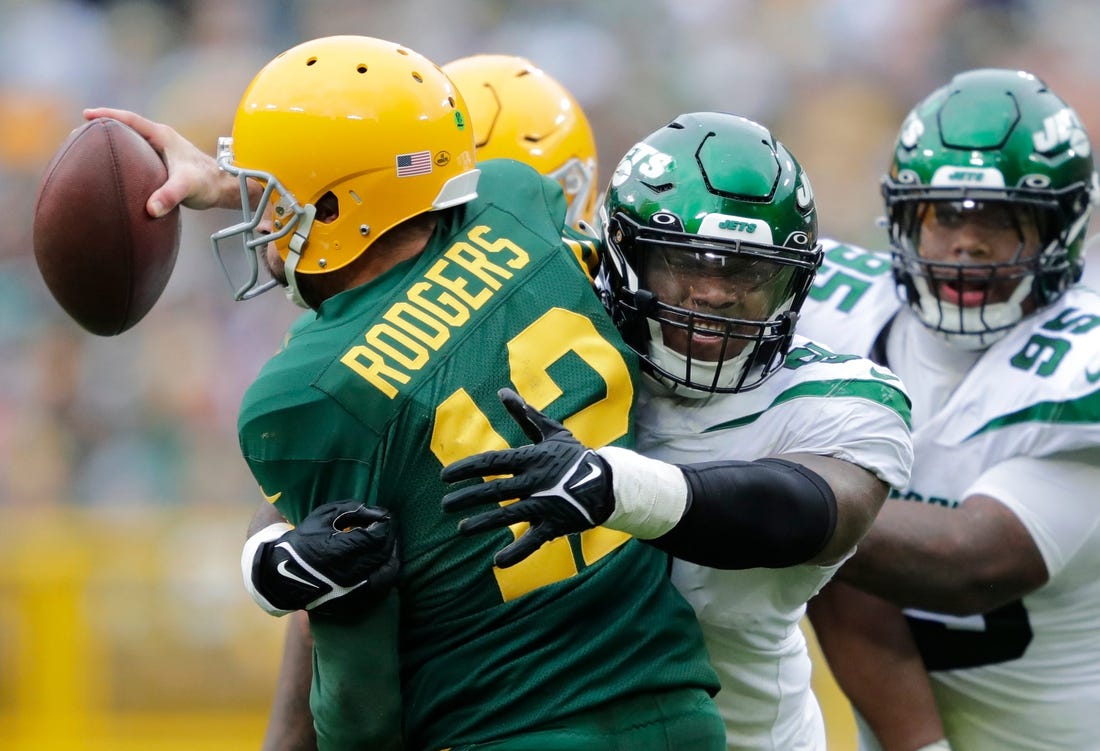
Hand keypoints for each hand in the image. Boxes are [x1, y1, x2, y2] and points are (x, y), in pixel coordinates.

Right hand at [83, 107, 235, 216]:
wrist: (224, 188)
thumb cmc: (208, 183)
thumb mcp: (187, 187)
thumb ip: (169, 195)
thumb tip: (151, 209)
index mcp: (163, 136)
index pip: (131, 120)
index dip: (109, 115)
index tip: (88, 114)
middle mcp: (161, 140)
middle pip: (128, 128)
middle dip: (105, 127)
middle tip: (80, 131)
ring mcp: (162, 151)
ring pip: (133, 142)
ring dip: (114, 142)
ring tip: (91, 148)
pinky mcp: (163, 163)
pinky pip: (138, 155)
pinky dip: (124, 157)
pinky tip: (114, 169)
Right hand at [248, 501, 398, 618]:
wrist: (281, 576)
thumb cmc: (303, 541)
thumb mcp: (322, 517)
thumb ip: (352, 510)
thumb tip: (379, 512)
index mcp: (338, 550)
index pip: (376, 536)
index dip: (387, 523)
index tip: (388, 515)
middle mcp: (348, 573)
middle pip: (384, 553)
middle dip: (392, 536)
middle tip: (390, 526)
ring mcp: (351, 591)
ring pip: (388, 573)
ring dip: (393, 555)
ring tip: (390, 543)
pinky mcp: (353, 604)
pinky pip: (382, 589)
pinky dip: (387, 573)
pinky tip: (384, 562)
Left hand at [440, 388, 613, 567]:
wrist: (608, 482)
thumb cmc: (575, 455)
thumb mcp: (552, 432)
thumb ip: (526, 415)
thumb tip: (503, 392)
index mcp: (532, 458)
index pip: (493, 462)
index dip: (467, 469)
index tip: (445, 476)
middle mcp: (535, 481)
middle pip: (495, 490)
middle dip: (468, 497)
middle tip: (445, 505)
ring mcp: (546, 504)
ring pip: (509, 515)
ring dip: (483, 523)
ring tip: (461, 529)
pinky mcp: (556, 524)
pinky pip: (534, 540)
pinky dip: (517, 552)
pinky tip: (498, 562)